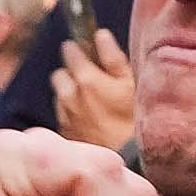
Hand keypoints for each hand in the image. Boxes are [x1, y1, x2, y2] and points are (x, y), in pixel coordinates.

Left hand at [49, 27, 137, 151]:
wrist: (131, 161)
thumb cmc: (135, 119)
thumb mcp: (131, 82)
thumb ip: (112, 57)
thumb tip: (99, 35)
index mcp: (85, 78)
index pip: (69, 50)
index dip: (78, 49)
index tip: (86, 52)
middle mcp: (68, 96)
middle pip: (60, 74)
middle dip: (71, 74)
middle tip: (92, 80)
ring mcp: (64, 117)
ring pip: (60, 96)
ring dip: (71, 95)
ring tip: (93, 103)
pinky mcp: (65, 134)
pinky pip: (63, 116)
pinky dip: (72, 114)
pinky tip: (90, 120)